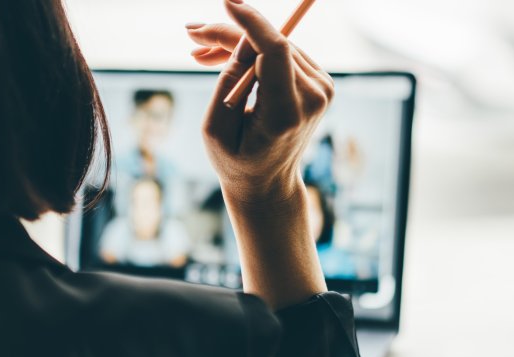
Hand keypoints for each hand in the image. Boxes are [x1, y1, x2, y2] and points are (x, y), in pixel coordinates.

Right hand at [187, 0, 333, 207]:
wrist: (269, 182)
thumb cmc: (236, 161)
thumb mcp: (215, 129)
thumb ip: (227, 81)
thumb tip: (242, 37)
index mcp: (287, 113)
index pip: (276, 52)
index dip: (252, 23)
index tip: (228, 2)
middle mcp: (313, 97)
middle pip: (271, 44)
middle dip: (229, 36)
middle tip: (191, 35)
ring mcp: (321, 88)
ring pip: (275, 45)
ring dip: (238, 45)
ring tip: (200, 54)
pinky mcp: (320, 81)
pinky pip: (282, 54)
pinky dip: (255, 53)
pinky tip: (226, 60)